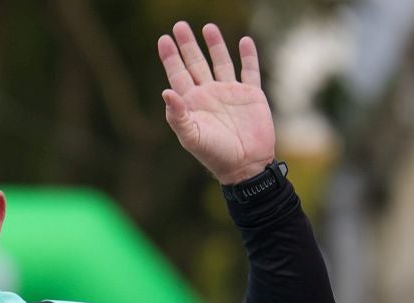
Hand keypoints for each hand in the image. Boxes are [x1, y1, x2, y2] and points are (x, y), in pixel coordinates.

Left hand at [158, 22, 275, 183]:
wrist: (246, 165)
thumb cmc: (215, 155)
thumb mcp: (192, 137)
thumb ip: (178, 116)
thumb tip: (166, 92)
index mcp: (193, 103)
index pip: (178, 75)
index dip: (170, 58)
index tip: (163, 39)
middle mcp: (210, 94)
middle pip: (196, 63)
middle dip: (187, 45)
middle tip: (179, 25)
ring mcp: (230, 93)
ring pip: (221, 62)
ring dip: (214, 45)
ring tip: (207, 27)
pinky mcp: (251, 95)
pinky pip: (249, 70)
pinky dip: (248, 56)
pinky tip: (244, 41)